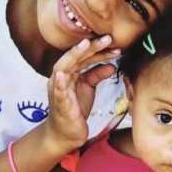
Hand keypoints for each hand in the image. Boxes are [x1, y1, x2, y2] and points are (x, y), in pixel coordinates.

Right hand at [45, 36, 118, 150]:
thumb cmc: (75, 108)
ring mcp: (58, 89)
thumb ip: (97, 75)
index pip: (84, 56)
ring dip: (74, 56)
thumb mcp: (89, 88)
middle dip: (90, 47)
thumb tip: (111, 66)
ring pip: (63, 68)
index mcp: (70, 72)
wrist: (67, 133)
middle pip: (75, 57)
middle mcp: (62, 77)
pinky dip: (59, 82)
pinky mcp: (59, 103)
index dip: (98, 49)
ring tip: (85, 45)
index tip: (114, 43)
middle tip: (107, 38)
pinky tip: (62, 74)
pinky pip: (57, 91)